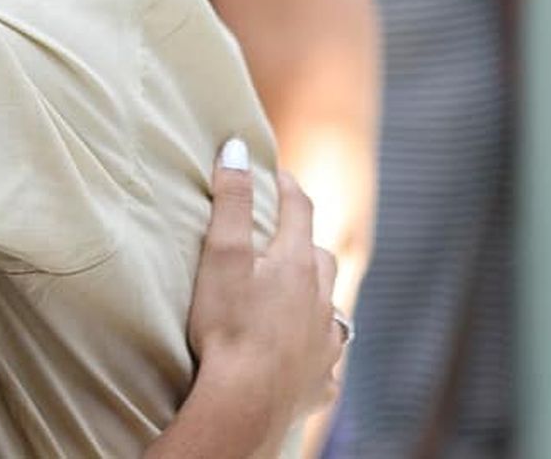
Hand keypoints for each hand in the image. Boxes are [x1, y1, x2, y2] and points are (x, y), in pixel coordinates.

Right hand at [186, 144, 344, 452]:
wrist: (245, 402)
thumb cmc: (228, 324)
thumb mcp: (221, 254)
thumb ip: (231, 201)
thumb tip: (237, 148)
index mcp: (295, 263)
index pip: (298, 209)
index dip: (287, 187)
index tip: (276, 174)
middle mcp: (319, 298)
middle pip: (320, 257)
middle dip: (304, 240)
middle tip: (283, 235)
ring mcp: (324, 342)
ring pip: (329, 308)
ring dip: (314, 295)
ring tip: (297, 294)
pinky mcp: (320, 380)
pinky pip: (325, 360)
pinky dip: (316, 350)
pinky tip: (305, 356)